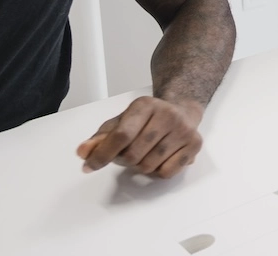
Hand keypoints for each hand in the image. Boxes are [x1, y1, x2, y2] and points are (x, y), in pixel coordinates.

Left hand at [77, 96, 204, 178]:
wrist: (183, 110)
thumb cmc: (146, 119)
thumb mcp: (121, 121)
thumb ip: (100, 137)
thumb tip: (82, 152)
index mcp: (145, 105)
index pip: (121, 135)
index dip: (103, 154)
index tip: (89, 167)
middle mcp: (168, 114)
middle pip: (133, 154)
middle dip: (123, 160)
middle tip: (126, 155)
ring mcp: (184, 130)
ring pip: (148, 166)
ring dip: (139, 167)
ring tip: (143, 155)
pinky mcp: (195, 144)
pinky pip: (166, 173)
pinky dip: (157, 172)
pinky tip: (159, 159)